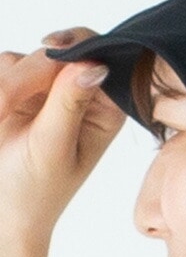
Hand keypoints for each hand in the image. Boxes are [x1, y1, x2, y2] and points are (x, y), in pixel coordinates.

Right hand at [0, 27, 125, 239]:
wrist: (0, 211)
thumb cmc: (33, 189)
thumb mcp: (52, 147)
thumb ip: (69, 103)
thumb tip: (94, 65)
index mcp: (105, 110)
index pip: (103, 60)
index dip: (79, 45)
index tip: (52, 47)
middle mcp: (80, 96)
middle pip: (56, 55)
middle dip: (25, 79)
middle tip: (3, 109)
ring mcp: (46, 92)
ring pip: (21, 59)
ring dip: (5, 86)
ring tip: (0, 120)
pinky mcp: (16, 91)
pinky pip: (1, 68)